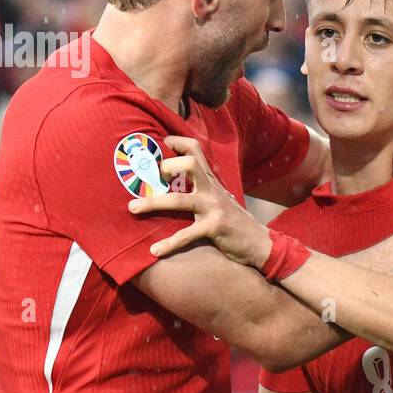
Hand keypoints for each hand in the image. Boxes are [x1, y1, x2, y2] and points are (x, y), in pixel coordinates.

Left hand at [127, 135, 272, 266]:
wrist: (259, 243)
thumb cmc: (234, 222)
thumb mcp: (220, 199)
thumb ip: (202, 188)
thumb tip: (177, 183)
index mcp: (211, 180)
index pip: (195, 149)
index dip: (176, 142)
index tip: (160, 143)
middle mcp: (212, 189)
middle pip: (189, 164)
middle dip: (166, 167)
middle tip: (150, 178)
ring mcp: (214, 207)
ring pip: (180, 200)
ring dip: (152, 203)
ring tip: (132, 208)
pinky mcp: (215, 227)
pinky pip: (187, 234)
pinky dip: (169, 243)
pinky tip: (155, 251)